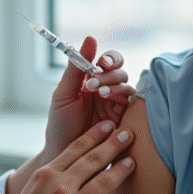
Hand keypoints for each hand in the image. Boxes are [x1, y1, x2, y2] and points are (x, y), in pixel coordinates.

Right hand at [0, 120, 134, 193]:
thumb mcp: (34, 185)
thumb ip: (55, 171)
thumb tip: (78, 158)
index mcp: (48, 174)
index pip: (77, 148)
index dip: (96, 134)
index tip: (110, 125)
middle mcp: (61, 188)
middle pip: (94, 160)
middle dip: (114, 145)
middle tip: (129, 133)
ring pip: (104, 184)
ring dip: (121, 171)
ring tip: (132, 162)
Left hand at [44, 36, 134, 162]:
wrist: (63, 154)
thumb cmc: (61, 124)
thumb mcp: (64, 94)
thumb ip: (75, 68)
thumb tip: (90, 38)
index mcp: (91, 80)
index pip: (108, 61)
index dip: (108, 58)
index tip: (100, 62)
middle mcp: (106, 89)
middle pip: (120, 71)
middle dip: (110, 72)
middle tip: (95, 81)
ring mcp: (116, 105)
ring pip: (126, 85)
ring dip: (114, 85)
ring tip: (98, 92)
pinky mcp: (124, 119)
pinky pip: (131, 103)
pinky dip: (121, 97)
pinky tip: (108, 99)